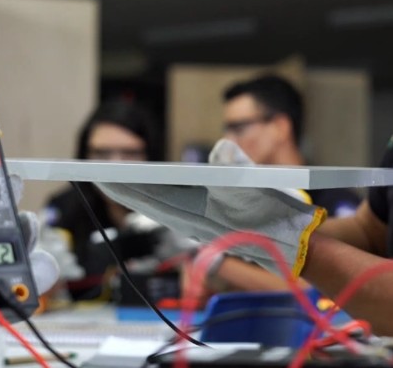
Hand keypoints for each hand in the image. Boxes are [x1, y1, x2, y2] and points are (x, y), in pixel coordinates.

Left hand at [96, 140, 327, 277]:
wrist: (293, 244)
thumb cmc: (278, 215)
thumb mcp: (263, 185)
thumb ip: (239, 166)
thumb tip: (221, 148)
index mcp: (203, 211)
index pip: (156, 195)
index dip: (128, 185)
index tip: (103, 175)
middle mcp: (197, 220)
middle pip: (153, 203)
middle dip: (127, 189)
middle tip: (99, 176)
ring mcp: (203, 224)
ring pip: (162, 208)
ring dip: (140, 196)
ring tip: (121, 182)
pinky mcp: (210, 224)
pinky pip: (175, 211)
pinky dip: (159, 201)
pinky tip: (155, 195)